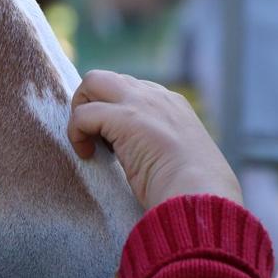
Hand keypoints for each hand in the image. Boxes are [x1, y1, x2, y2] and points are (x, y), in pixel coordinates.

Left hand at [67, 70, 241, 208]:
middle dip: (91, 101)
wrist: (201, 198)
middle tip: (92, 135)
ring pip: (93, 81)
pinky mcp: (124, 118)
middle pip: (108, 79)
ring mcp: (141, 103)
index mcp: (173, 105)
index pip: (131, 89)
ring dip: (80, 110)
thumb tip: (138, 156)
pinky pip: (83, 114)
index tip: (112, 141)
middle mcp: (157, 97)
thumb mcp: (179, 159)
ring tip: (86, 141)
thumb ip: (160, 146)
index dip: (114, 111)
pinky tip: (86, 154)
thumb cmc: (192, 193)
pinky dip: (76, 133)